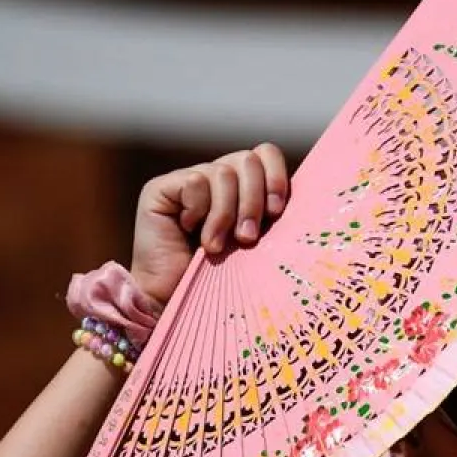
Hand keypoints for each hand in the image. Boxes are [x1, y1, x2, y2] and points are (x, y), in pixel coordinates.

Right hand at [129, 143, 290, 303]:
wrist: (173, 301)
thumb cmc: (219, 280)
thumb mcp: (255, 244)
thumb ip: (269, 215)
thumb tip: (295, 197)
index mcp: (243, 187)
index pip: (266, 154)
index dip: (275, 176)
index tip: (276, 211)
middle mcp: (216, 177)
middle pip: (247, 160)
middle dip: (252, 201)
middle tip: (246, 239)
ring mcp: (188, 180)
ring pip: (223, 173)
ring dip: (224, 215)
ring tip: (215, 246)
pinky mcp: (161, 187)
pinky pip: (195, 181)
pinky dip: (198, 210)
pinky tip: (187, 230)